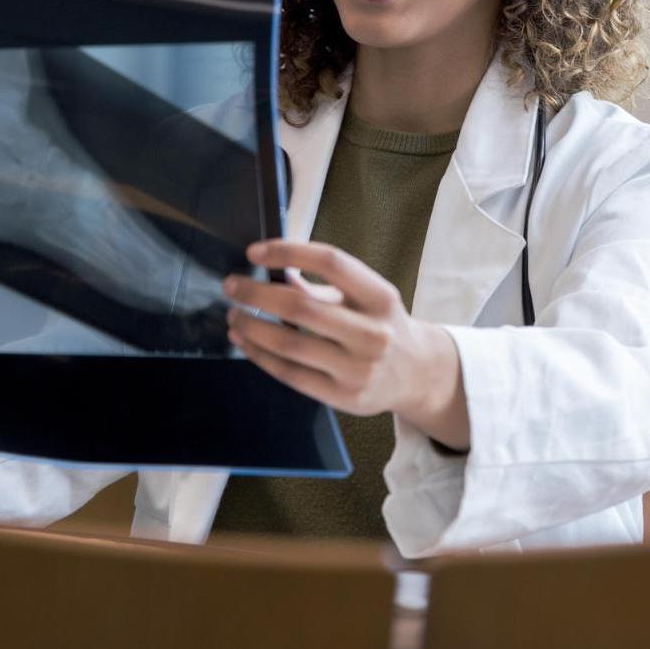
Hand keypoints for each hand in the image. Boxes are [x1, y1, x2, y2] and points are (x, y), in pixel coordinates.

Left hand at [223, 240, 470, 449]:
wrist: (417, 373)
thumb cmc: (382, 325)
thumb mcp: (365, 297)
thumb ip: (321, 285)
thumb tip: (273, 270)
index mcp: (381, 296)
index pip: (331, 262)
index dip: (289, 252)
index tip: (255, 251)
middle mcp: (374, 333)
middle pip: (302, 307)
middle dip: (257, 294)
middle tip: (232, 286)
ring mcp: (360, 368)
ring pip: (291, 344)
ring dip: (253, 327)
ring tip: (234, 316)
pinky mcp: (344, 397)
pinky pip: (291, 374)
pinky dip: (261, 356)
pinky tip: (245, 342)